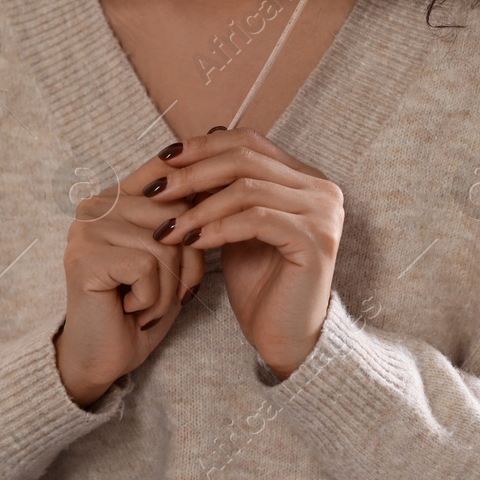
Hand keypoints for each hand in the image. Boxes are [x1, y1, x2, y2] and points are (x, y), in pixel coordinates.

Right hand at [54, 147, 205, 405]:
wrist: (102, 359)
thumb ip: (184, 218)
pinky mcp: (85, 258)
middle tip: (167, 293)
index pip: (166, 168)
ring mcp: (87, 230)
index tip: (210, 212)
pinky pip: (146, 268)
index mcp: (116, 196)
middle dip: (187, 263)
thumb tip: (220, 180)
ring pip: (165, 245)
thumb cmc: (141, 307)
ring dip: (168, 289)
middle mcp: (96, 205)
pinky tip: (129, 309)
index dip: (197, 191)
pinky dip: (151, 299)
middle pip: (177, 214)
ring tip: (144, 305)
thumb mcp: (170, 257)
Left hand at [146, 128, 343, 379]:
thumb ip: (221, 192)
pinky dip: (218, 228)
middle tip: (156, 192)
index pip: (249, 141)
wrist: (284, 338)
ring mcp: (323, 213)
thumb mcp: (234, 228)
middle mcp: (321, 188)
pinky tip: (192, 242)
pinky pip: (256, 219)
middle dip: (193, 173)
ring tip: (167, 228)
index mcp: (304, 178)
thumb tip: (183, 155)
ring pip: (247, 188)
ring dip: (199, 207)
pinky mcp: (316, 240)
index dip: (203, 146)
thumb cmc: (259, 285)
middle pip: (246, 158)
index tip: (163, 160)